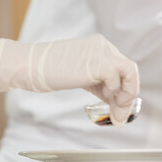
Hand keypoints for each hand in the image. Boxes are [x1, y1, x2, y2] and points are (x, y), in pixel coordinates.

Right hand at [0, 35, 140, 123]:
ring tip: (115, 108)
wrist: (31, 65)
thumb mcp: (81, 77)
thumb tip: (117, 106)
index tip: (118, 109)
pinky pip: (118, 78)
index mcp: (99, 47)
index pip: (122, 68)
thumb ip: (100, 86)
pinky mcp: (97, 63)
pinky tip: (103, 98)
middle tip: (120, 115)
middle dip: (128, 95)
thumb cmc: (50, 71)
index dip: (124, 90)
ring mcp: (100, 52)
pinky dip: (115, 92)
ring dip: (126, 94)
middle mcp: (102, 46)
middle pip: (130, 70)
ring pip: (130, 71)